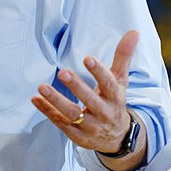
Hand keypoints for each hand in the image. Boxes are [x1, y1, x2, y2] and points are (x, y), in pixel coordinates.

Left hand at [31, 30, 140, 158]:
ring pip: (73, 114)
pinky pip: (61, 123)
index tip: (87, 58)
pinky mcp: (78, 136)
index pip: (108, 83)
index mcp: (115, 97)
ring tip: (42, 87)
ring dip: (56, 100)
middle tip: (62, 73)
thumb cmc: (114, 102)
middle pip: (90, 100)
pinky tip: (35, 99)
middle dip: (76, 87)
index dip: (98, 71)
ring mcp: (91, 126)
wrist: (116, 138)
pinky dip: (47, 111)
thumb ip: (123, 57)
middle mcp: (104, 112)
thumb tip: (134, 31)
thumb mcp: (120, 80)